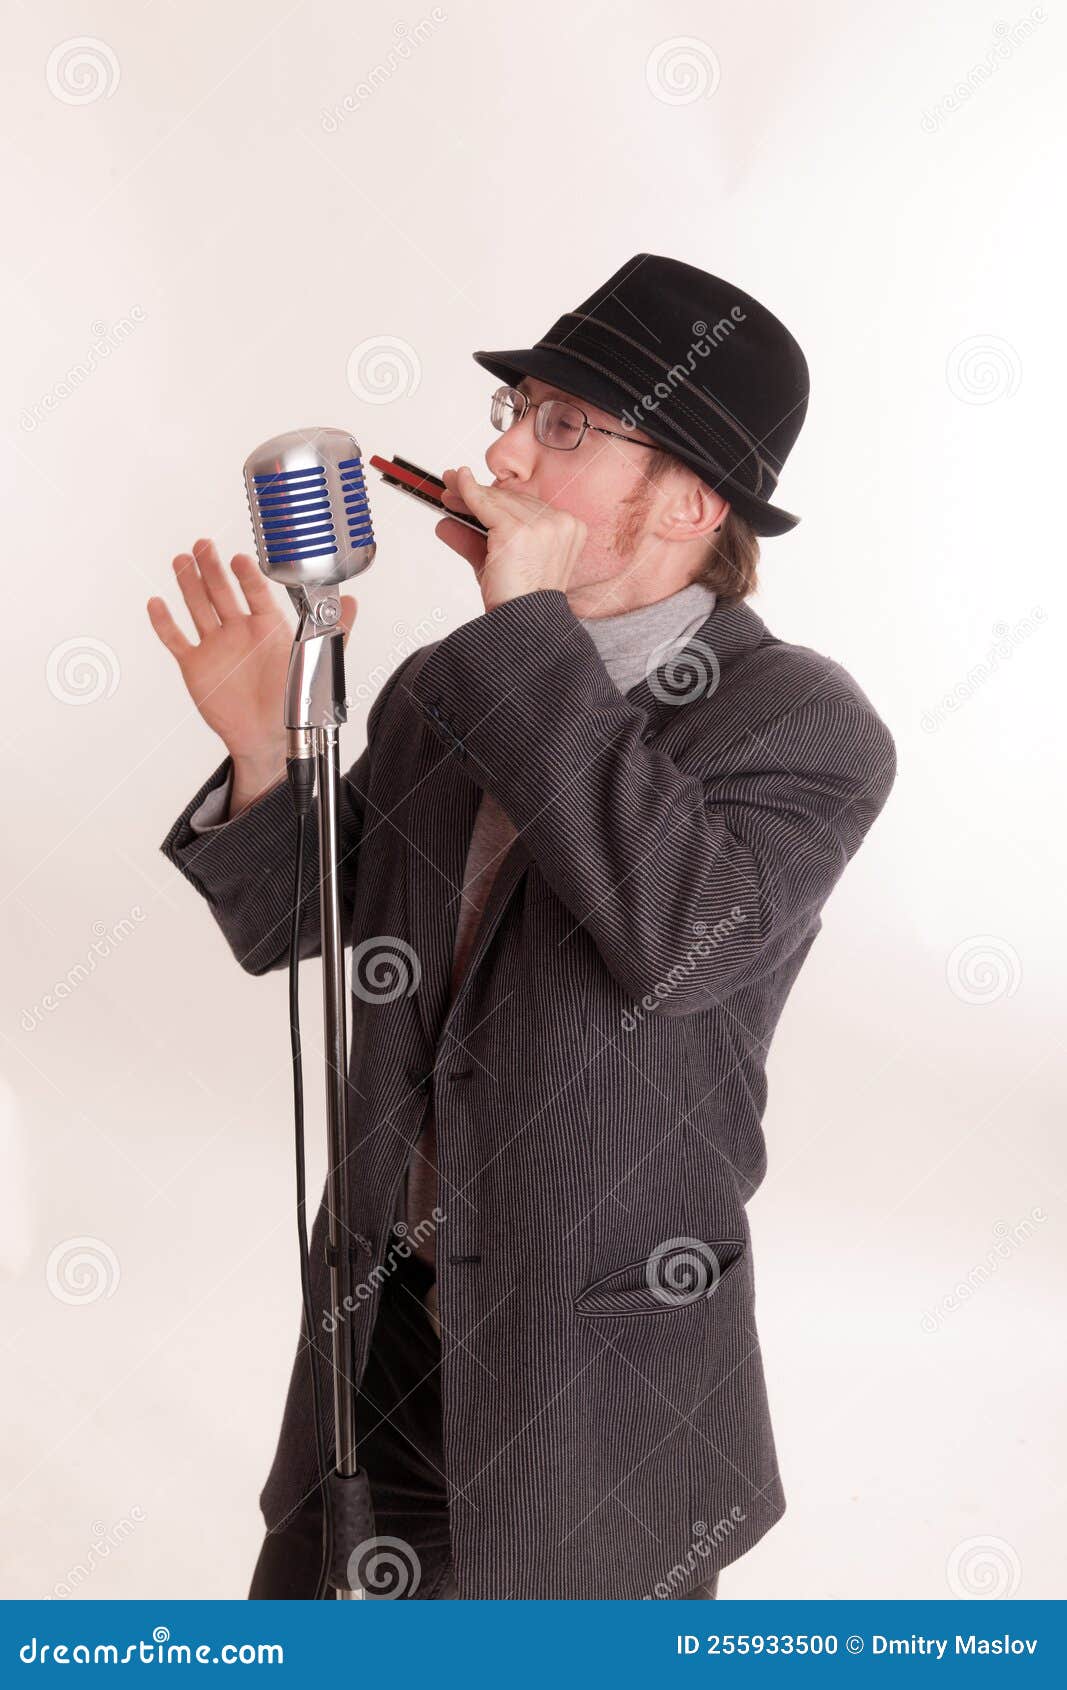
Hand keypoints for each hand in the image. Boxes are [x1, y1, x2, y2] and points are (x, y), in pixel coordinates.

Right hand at [147, 537, 357, 760]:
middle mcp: (240, 630)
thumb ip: (335, 632)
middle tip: (204, 545)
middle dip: (212, 568)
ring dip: (189, 584)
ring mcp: (216, 645)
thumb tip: (351, 602)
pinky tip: (157, 603)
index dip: (248, 575)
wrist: (267, 737)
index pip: (257, 592)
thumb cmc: (292, 702)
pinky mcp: (196, 664)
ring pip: (198, 608)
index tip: (240, 559)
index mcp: (268, 627)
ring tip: (181, 561)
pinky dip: (164, 622)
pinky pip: (176, 639)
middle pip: (222, 592)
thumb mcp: (317, 663)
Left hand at [434, 465, 586, 612]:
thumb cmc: (516, 603)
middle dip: (478, 494)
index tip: (470, 490)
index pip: (527, 506)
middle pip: (512, 499)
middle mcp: (561, 524)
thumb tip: (446, 524)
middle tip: (451, 487)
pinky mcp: (520, 530)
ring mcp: (543, 526)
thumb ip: (474, 541)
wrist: (522, 625)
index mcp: (569, 531)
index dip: (496, 498)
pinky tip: (458, 484)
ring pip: (499, 500)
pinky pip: (487, 505)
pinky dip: (469, 493)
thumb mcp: (495, 564)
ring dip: (469, 493)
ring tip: (447, 491)